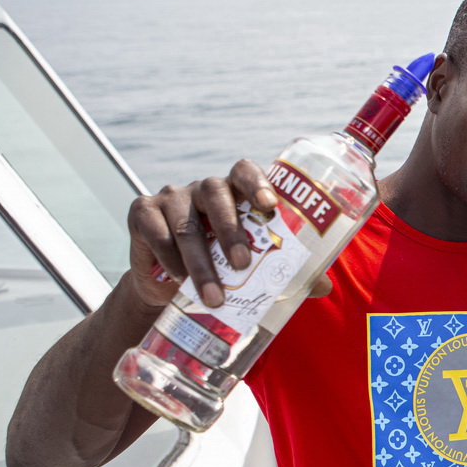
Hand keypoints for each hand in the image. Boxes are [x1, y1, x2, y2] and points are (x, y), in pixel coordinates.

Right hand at [126, 160, 331, 308]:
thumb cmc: (219, 267)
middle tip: (242, 263)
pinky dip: (169, 260)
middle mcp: (203, 189)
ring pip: (186, 222)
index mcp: (235, 192)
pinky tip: (179, 281)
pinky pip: (156, 233)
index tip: (270, 206)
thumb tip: (323, 288)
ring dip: (201, 261)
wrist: (167, 286)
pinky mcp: (142, 212)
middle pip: (216, 194)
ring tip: (213, 295)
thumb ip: (284, 270)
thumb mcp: (250, 266)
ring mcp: (171, 197)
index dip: (257, 183)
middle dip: (230, 229)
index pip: (244, 171)